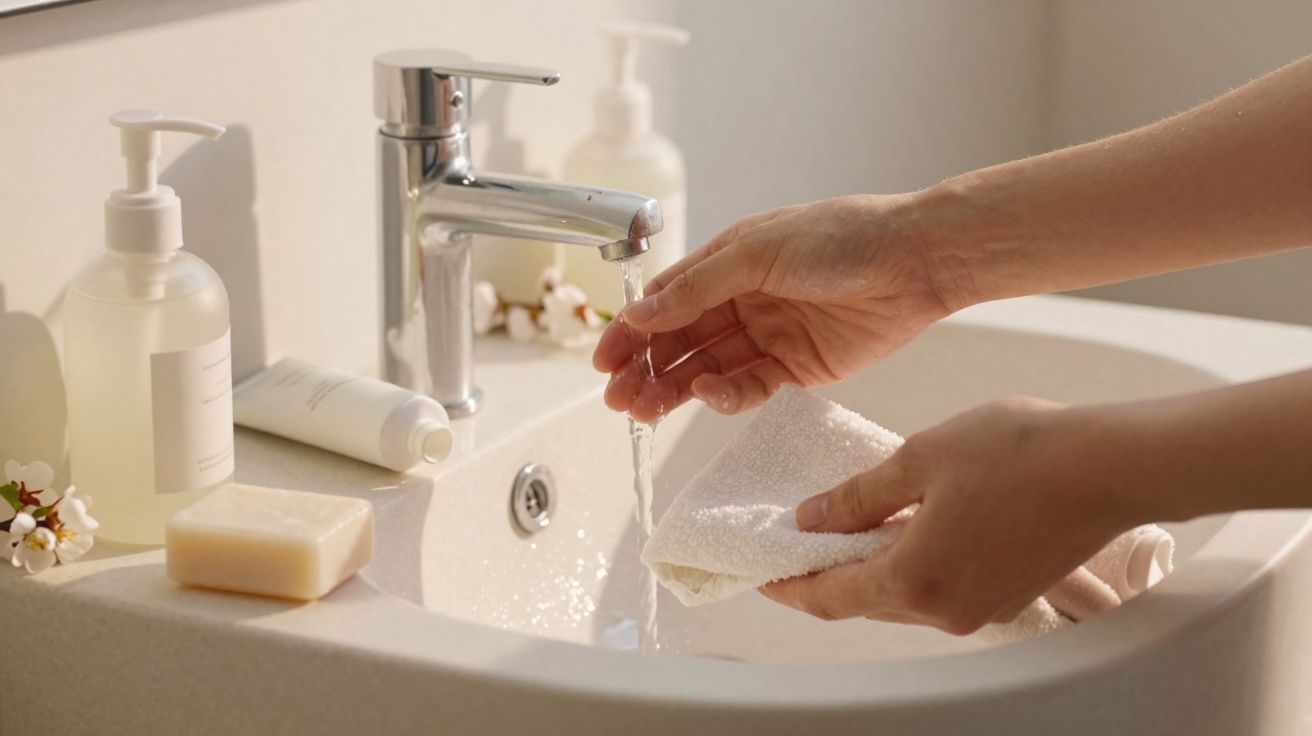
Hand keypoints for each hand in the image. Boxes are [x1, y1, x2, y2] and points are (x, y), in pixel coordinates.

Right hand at [592, 194, 955, 422]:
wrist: (916, 261)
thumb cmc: (843, 237)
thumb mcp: (757, 252)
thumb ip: (698, 288)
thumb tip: (641, 314)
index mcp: (728, 261)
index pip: (666, 301)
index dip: (632, 331)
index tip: (604, 360)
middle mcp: (743, 298)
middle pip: (681, 342)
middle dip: (645, 369)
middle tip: (618, 399)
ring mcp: (769, 334)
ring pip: (708, 369)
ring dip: (675, 389)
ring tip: (645, 410)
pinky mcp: (798, 367)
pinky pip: (750, 386)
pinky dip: (725, 395)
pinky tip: (708, 395)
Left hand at [760, 397, 1135, 634]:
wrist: (1110, 467)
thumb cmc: (1020, 453)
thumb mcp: (919, 460)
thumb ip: (858, 497)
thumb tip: (812, 519)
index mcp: (914, 581)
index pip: (829, 596)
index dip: (789, 585)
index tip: (761, 573)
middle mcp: (945, 610)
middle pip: (865, 601)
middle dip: (827, 574)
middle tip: (798, 546)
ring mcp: (981, 609)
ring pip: (904, 596)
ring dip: (872, 567)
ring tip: (848, 529)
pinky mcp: (1008, 596)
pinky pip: (940, 589)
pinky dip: (912, 565)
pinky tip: (907, 528)